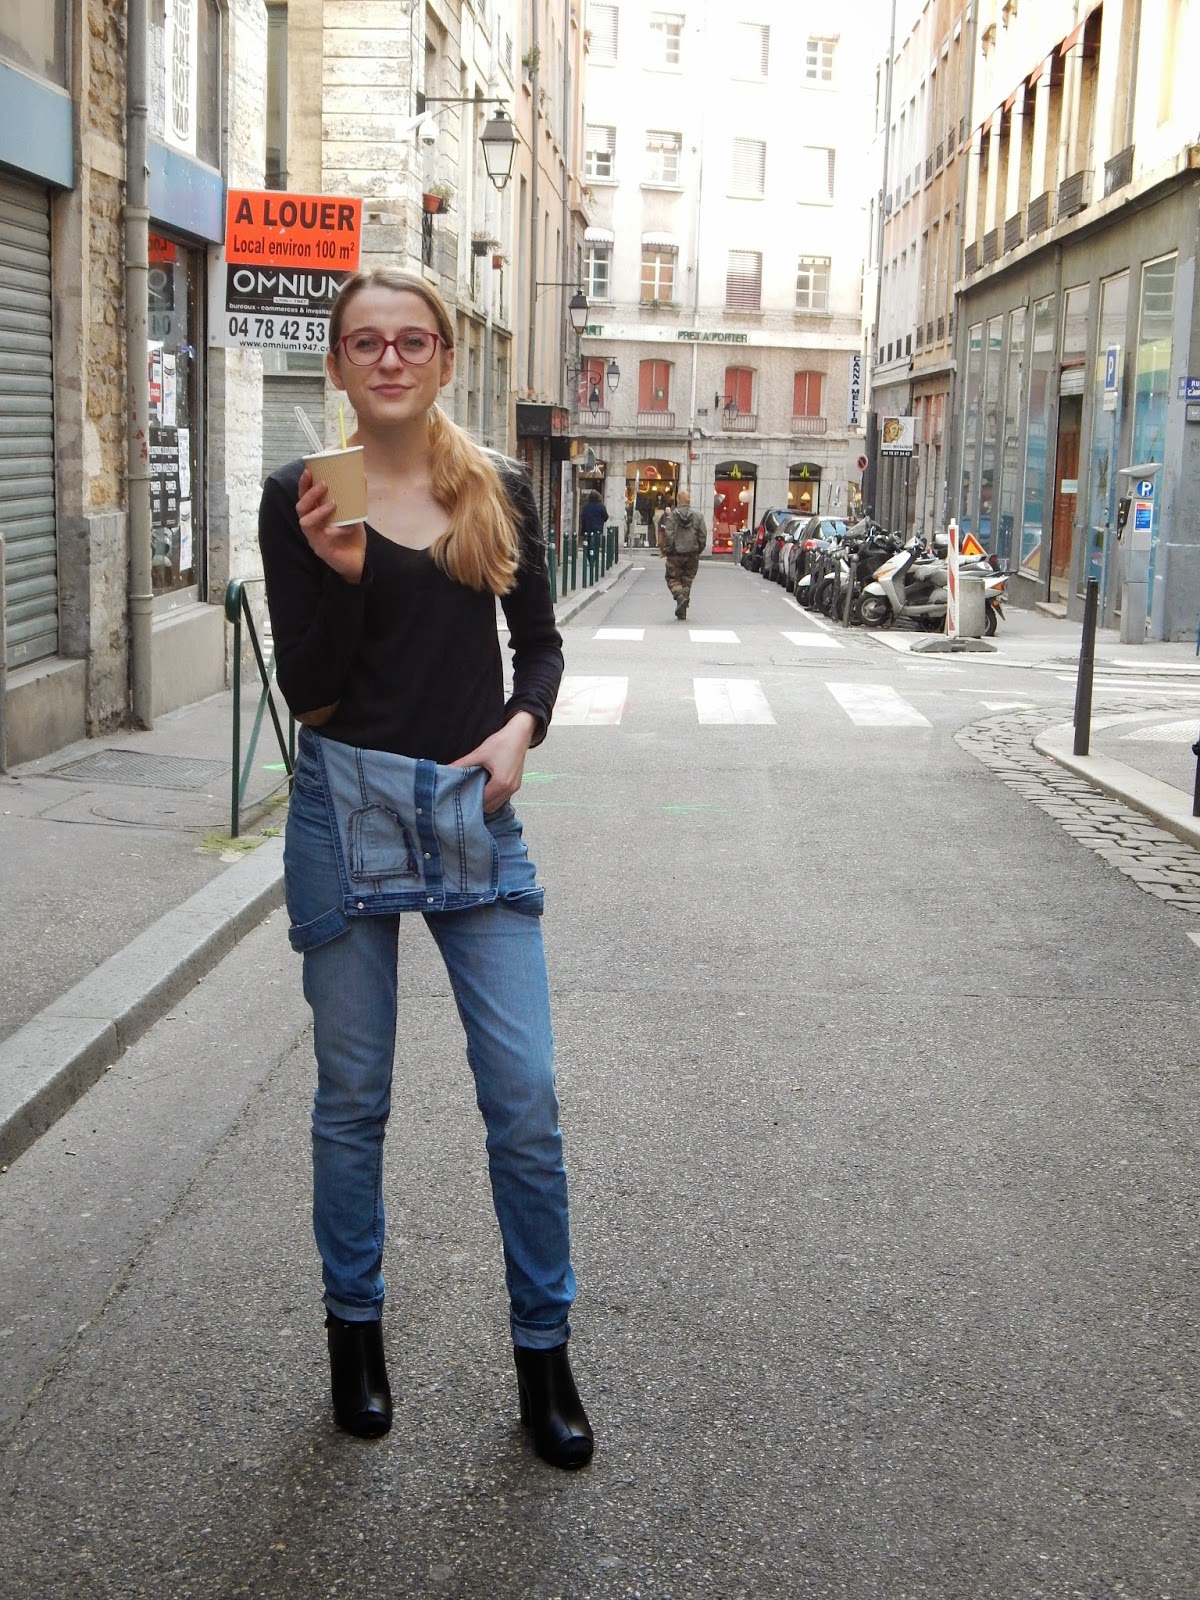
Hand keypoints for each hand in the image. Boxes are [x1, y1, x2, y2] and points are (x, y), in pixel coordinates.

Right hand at [296, 468, 365, 583]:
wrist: (358, 562)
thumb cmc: (352, 538)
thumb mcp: (354, 515)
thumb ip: (355, 500)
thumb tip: (361, 477)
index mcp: (317, 515)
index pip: (305, 497)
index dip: (304, 484)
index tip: (309, 470)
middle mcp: (312, 525)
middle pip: (300, 506)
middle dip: (308, 492)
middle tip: (323, 483)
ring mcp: (313, 536)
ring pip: (304, 519)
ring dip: (316, 508)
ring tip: (333, 502)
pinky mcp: (319, 547)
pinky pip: (316, 533)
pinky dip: (325, 522)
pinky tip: (337, 517)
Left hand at [452, 712, 536, 812]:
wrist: (520, 734)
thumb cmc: (501, 743)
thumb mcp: (480, 753)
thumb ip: (463, 764)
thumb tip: (447, 769)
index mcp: (500, 783)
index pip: (482, 801)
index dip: (471, 799)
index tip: (461, 795)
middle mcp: (509, 789)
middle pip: (490, 806)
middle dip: (478, 802)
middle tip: (466, 793)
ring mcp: (514, 788)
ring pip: (497, 804)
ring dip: (487, 800)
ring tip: (476, 789)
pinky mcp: (516, 785)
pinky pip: (502, 798)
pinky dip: (494, 796)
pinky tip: (486, 786)